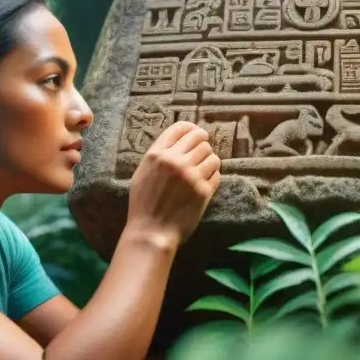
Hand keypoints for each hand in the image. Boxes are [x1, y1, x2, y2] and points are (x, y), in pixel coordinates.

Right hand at [126, 121, 220, 249]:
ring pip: (212, 155)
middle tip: (202, 152)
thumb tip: (180, 141)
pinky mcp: (203, 191)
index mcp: (156, 154)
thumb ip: (159, 155)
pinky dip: (213, 176)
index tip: (196, 134)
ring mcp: (190, 176)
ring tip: (203, 170)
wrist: (151, 232)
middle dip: (203, 144)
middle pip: (200, 138)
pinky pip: (217, 174)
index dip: (192, 128)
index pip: (181, 128)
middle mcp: (174, 161)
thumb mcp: (143, 173)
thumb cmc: (144, 204)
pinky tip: (204, 183)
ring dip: (209, 161)